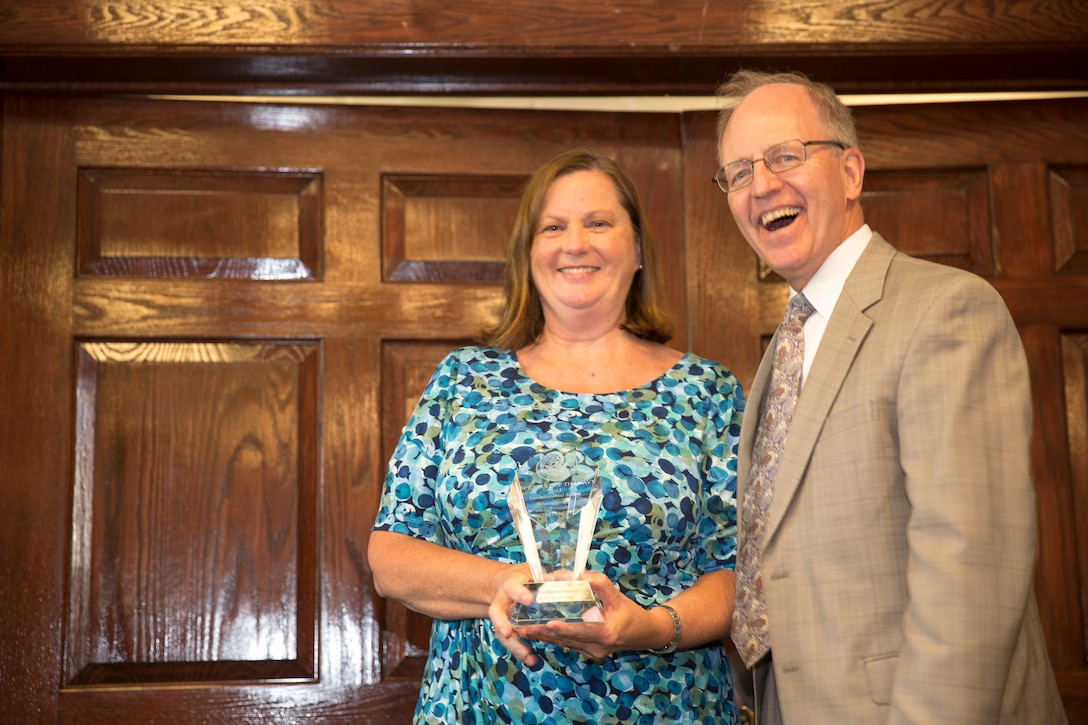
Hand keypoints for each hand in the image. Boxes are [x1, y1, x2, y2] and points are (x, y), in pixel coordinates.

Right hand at [487, 563, 540, 664]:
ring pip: (501, 632)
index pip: (513, 588)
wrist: (505, 585)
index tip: (529, 600)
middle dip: (501, 623)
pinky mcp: (506, 629)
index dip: (519, 594)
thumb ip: (549, 576)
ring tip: (526, 655)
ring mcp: (502, 617)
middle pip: (496, 613)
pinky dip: (520, 651)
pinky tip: (531, 660)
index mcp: (511, 585)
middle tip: (508, 632)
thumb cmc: (524, 578)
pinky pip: (510, 642)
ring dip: (513, 644)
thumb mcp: (534, 572)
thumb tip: (568, 579)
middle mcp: (502, 601)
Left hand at [512, 571, 655, 659]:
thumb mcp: (618, 596)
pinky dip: (555, 637)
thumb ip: (600, 584)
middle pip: (567, 639)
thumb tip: (579, 573)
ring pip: (566, 643)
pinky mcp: (589, 651)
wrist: (645, 634)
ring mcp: (592, 652)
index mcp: (606, 633)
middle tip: (523, 628)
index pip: (582, 630)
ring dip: (546, 636)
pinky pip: (569, 644)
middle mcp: (597, 647)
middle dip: (545, 633)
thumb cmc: (632, 614)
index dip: (564, 628)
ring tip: (524, 630)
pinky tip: (539, 632)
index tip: (548, 624)